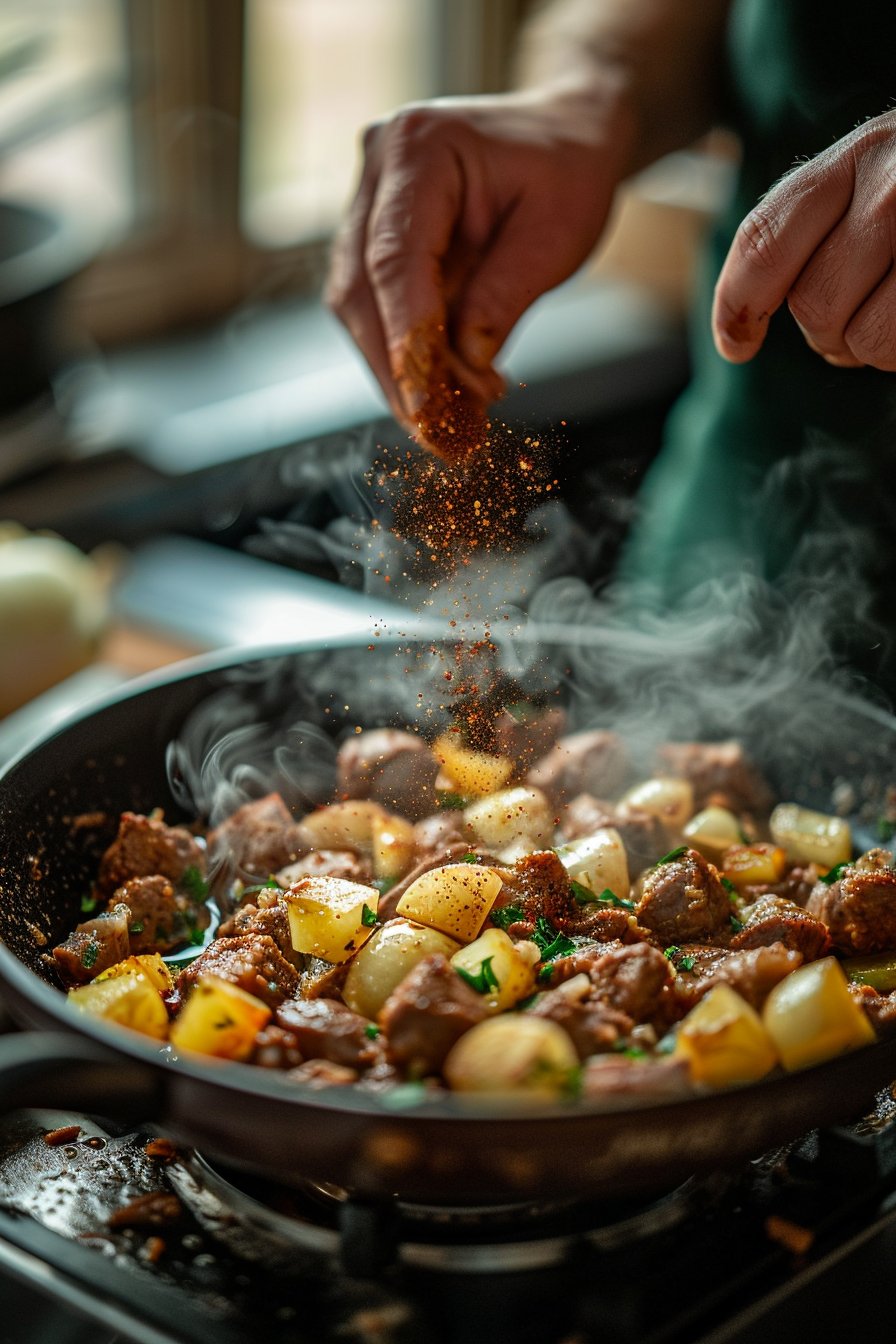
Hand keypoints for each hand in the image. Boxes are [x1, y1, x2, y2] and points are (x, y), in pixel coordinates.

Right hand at [326, 89, 628, 451]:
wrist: (565, 134)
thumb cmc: (568, 169)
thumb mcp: (556, 236)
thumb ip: (504, 300)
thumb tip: (464, 371)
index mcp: (420, 147)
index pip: (394, 259)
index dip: (405, 340)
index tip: (424, 404)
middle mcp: (377, 166)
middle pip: (360, 290)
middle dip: (396, 371)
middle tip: (435, 433)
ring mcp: (367, 199)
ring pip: (358, 306)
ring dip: (397, 371)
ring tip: (447, 420)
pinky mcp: (373, 233)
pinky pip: (375, 306)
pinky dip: (405, 354)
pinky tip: (443, 388)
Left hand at [712, 109, 895, 369]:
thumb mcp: (871, 175)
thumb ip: (807, 229)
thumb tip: (738, 326)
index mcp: (855, 157)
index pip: (765, 242)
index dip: (737, 305)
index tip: (737, 344)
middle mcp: (894, 184)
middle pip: (814, 306)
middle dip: (828, 332)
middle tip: (861, 316)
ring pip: (865, 338)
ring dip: (873, 348)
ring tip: (895, 315)